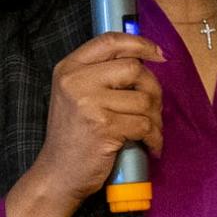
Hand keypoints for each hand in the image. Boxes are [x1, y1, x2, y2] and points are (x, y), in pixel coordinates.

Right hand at [6, 32, 164, 216]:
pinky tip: (150, 145)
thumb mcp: (76, 95)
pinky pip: (145, 125)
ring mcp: (89, 104)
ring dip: (155, 118)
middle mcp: (76, 81)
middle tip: (153, 108)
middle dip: (152, 89)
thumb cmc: (74, 136)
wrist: (58, 175)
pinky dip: (154, 137)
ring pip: (144, 99)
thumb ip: (102, 74)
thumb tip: (146, 58)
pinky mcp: (104, 128)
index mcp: (69, 68)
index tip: (159, 55)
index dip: (140, 44)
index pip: (110, 41)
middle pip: (134, 68)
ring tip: (151, 131)